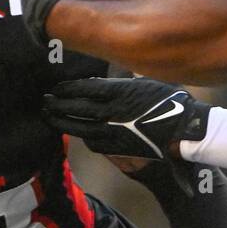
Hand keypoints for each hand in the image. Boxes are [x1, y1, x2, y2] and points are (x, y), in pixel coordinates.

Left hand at [42, 76, 209, 159]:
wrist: (182, 133)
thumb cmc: (172, 104)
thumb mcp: (149, 83)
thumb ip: (128, 82)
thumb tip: (117, 79)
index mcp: (118, 92)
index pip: (84, 89)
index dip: (66, 89)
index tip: (55, 88)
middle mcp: (111, 112)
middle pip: (76, 109)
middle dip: (57, 105)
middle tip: (43, 103)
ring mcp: (112, 132)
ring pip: (80, 128)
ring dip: (63, 122)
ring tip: (49, 118)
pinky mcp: (117, 148)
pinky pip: (94, 143)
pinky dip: (83, 137)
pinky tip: (77, 134)